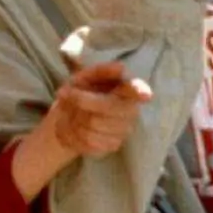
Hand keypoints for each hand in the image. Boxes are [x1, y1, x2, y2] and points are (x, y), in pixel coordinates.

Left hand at [11, 62, 153, 201]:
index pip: (137, 90)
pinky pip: (90, 139)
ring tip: (74, 113)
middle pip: (107, 107)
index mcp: (127, 89)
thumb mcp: (85, 77)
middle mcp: (130, 110)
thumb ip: (101, 71)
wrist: (67, 121)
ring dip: (76, 116)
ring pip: (94, 123)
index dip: (141, 92)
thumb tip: (121, 68)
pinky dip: (76, 132)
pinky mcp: (114, 145)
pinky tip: (78, 128)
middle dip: (82, 101)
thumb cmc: (80, 92)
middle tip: (68, 96)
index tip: (145, 95)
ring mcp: (124, 130)